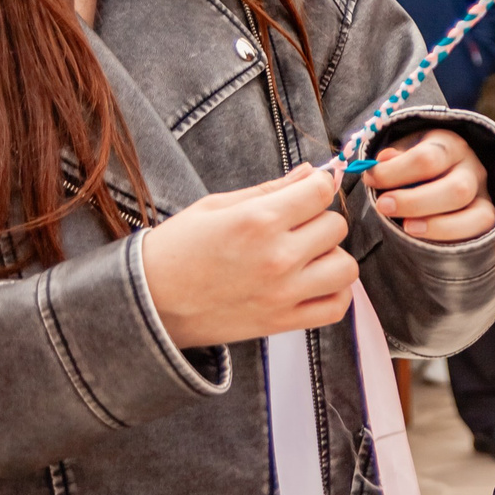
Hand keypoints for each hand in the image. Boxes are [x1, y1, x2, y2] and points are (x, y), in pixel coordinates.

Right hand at [143, 165, 356, 347]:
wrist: (149, 302)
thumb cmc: (177, 250)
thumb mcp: (216, 206)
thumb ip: (270, 189)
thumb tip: (312, 172)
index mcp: (258, 221)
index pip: (320, 192)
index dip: (318, 187)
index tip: (309, 192)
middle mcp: (277, 257)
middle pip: (336, 227)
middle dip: (319, 221)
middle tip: (295, 227)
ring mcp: (284, 293)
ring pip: (346, 267)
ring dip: (331, 258)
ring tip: (306, 257)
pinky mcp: (283, 322)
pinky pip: (337, 308)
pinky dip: (334, 294)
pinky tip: (313, 283)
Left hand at [366, 127, 494, 241]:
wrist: (438, 175)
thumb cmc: (413, 164)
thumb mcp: (401, 153)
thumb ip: (392, 158)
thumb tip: (382, 160)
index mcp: (449, 145)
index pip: (427, 158)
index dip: (394, 172)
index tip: (370, 179)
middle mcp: (472, 168)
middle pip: (456, 189)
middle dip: (415, 202)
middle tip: (383, 206)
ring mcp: (483, 195)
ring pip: (473, 215)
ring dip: (435, 224)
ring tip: (405, 227)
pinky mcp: (485, 217)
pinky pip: (476, 231)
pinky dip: (447, 235)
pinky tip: (420, 235)